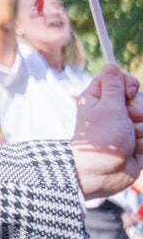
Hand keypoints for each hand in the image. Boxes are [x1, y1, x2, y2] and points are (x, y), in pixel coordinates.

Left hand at [72, 65, 142, 198]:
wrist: (103, 173)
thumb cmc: (101, 138)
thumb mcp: (108, 107)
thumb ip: (114, 86)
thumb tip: (111, 65)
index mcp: (100, 98)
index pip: (121, 79)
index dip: (130, 84)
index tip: (129, 93)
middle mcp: (112, 110)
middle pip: (139, 98)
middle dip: (139, 110)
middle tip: (128, 120)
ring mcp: (125, 127)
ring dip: (141, 130)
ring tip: (128, 140)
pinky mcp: (136, 142)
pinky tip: (133, 150)